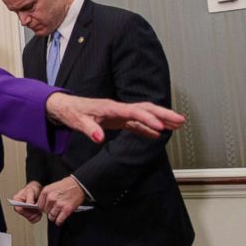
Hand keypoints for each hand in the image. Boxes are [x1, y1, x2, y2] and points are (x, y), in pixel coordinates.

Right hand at [12, 181, 42, 223]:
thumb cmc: (33, 189)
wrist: (38, 191)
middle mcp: (19, 207)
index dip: (26, 209)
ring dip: (36, 214)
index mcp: (16, 201)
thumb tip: (29, 204)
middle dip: (33, 212)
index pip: (19, 209)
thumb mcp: (31, 191)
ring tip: (39, 208)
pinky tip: (39, 211)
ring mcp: (24, 212)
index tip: (33, 206)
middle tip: (38, 207)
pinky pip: (33, 220)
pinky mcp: (29, 215)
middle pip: (25, 215)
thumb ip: (29, 198)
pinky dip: (38, 216)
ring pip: (30, 219)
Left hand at [37, 176, 84, 225]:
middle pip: (45, 212)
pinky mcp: (66, 209)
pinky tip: (60, 221)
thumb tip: (43, 204)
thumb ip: (46, 195)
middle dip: (50, 212)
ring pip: (51, 217)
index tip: (47, 209)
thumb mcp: (52, 187)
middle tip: (54, 211)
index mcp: (46, 191)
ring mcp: (58, 204)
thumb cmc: (67, 185)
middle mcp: (51, 198)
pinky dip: (59, 222)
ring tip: (57, 216)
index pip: (39, 206)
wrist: (78, 184)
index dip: (44, 208)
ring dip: (54, 218)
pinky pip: (59, 220)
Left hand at [45, 93, 184, 142]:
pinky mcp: (117, 119)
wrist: (64, 106)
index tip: (160, 127)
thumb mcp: (78, 121)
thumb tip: (99, 138)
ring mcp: (119, 113)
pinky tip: (158, 133)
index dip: (148, 119)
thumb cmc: (71, 112)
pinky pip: (137, 123)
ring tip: (178, 125)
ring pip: (144, 115)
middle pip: (145, 109)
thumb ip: (90, 129)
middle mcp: (118, 108)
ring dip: (160, 120)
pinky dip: (148, 127)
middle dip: (164, 114)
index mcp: (111, 107)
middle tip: (181, 120)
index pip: (134, 112)